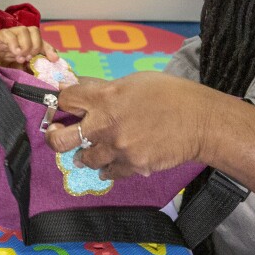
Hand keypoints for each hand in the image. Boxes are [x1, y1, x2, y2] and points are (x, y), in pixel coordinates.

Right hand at [0, 26, 58, 68]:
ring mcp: (2, 39)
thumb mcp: (18, 77)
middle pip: (33, 31)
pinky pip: (7, 34)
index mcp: (21, 50)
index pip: (39, 41)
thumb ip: (31, 72)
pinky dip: (14, 43)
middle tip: (32, 57)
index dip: (48, 48)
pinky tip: (15, 54)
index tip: (53, 59)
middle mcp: (13, 42)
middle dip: (38, 44)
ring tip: (21, 58)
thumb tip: (48, 69)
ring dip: (26, 44)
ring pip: (23, 30)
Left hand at [44, 72, 219, 179]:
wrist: (200, 121)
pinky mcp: (131, 166)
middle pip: (60, 140)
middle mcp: (105, 124)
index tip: (63, 106)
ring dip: (86, 154)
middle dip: (54, 137)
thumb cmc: (171, 95)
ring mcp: (117, 148)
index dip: (62, 101)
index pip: (66, 99)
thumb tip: (82, 87)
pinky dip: (108, 169)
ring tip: (89, 152)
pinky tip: (109, 166)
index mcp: (105, 98)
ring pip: (85, 159)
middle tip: (57, 136)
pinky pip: (109, 172)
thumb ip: (105, 89)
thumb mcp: (134, 82)